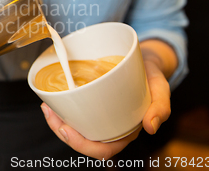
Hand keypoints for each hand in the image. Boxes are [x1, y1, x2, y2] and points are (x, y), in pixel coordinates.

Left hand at [41, 60, 170, 159]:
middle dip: (61, 131)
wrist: (146, 59)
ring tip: (46, 106)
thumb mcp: (161, 88)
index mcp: (126, 131)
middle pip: (83, 140)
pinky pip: (76, 112)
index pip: (102, 150)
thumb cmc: (153, 76)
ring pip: (76, 127)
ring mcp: (100, 116)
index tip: (65, 129)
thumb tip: (151, 127)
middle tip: (48, 112)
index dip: (81, 145)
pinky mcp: (93, 103)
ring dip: (57, 121)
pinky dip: (63, 109)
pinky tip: (53, 99)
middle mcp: (111, 127)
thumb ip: (161, 106)